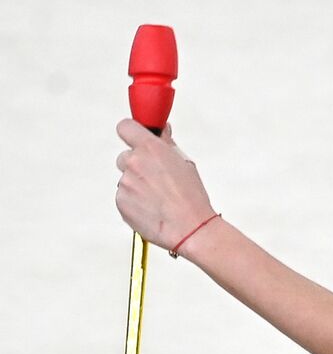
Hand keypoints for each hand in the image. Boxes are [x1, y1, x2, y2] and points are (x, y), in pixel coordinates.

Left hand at [115, 119, 215, 251]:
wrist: (188, 227)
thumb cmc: (190, 196)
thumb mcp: (184, 163)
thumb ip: (167, 144)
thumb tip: (162, 131)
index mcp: (150, 149)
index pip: (126, 127)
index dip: (131, 131)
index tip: (136, 135)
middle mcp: (133, 163)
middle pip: (125, 156)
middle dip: (137, 163)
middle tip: (155, 175)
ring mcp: (124, 183)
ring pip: (126, 178)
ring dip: (138, 184)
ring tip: (158, 195)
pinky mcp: (120, 201)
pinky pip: (124, 196)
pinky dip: (134, 200)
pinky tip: (152, 205)